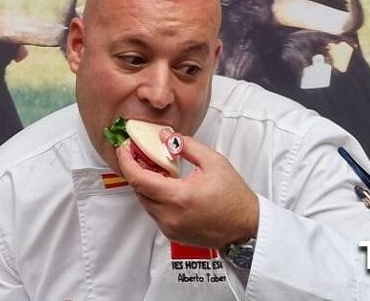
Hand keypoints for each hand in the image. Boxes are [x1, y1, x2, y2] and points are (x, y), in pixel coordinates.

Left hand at [117, 131, 258, 248]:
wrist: (246, 227)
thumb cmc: (234, 197)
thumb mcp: (213, 161)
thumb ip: (186, 145)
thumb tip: (165, 136)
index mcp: (179, 197)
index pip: (139, 179)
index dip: (126, 162)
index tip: (123, 149)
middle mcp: (170, 216)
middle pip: (138, 190)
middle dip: (135, 170)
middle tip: (139, 154)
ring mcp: (170, 228)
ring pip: (145, 202)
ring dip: (145, 184)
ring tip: (155, 168)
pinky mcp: (172, 234)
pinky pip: (154, 213)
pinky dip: (154, 197)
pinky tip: (165, 185)